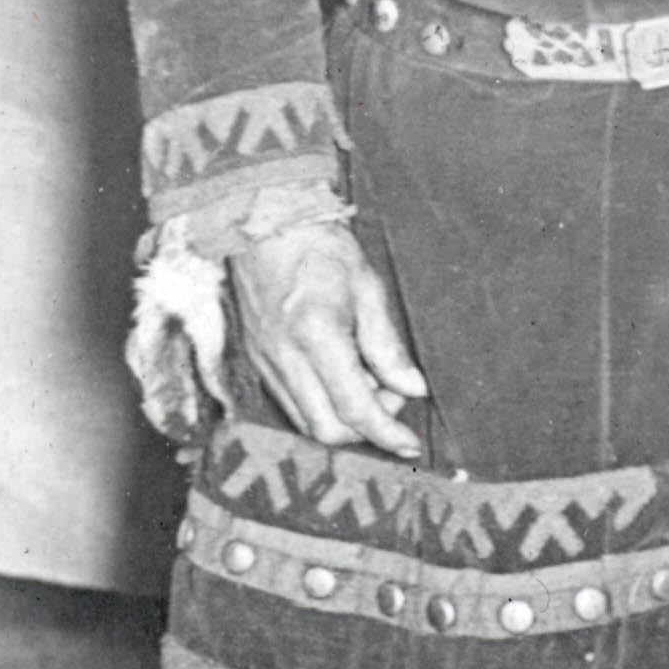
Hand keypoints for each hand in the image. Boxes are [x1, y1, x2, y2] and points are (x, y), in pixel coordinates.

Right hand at [228, 221, 428, 461]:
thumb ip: (388, 345)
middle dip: (366, 428)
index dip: (387, 432)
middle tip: (390, 395)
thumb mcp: (368, 288)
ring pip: (305, 423)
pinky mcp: (255, 361)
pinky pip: (290, 404)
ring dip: (343, 419)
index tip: (410, 443)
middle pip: (326, 430)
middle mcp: (284, 356)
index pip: (355, 407)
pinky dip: (321, 405)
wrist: (266, 225)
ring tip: (367, 381)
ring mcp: (264, 362)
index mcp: (316, 334)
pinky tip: (341, 376)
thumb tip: (412, 388)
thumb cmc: (322, 249)